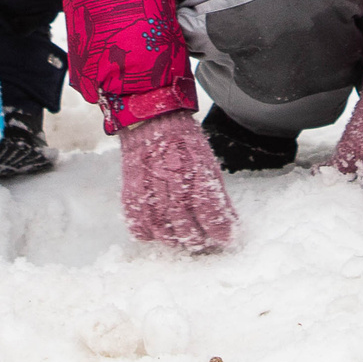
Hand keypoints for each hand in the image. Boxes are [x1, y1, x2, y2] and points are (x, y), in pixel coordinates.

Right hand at [118, 110, 236, 251]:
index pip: (211, 214)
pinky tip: (160, 228)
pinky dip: (150, 234)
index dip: (222, 231)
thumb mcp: (207, 163)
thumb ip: (217, 195)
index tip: (227, 237)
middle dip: (199, 240)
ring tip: (184, 236)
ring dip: (176, 240)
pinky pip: (139, 227)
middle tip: (204, 240)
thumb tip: (231, 222)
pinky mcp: (131, 195)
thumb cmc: (182, 141)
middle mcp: (172, 185)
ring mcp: (149, 192)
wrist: (151, 121)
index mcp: (195, 174)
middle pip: (187, 231)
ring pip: (164, 234)